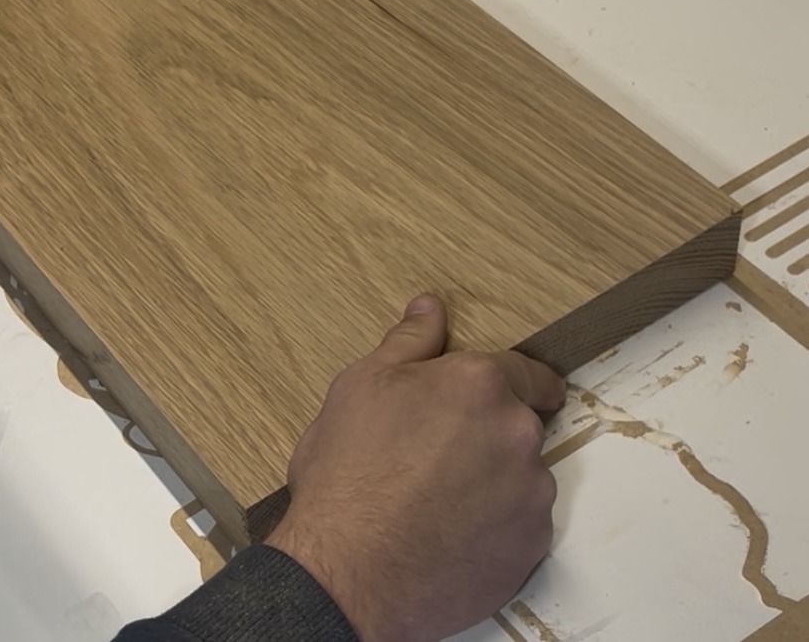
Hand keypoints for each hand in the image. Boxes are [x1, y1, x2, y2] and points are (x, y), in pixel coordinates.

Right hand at [266, 294, 564, 641]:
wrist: (347, 571)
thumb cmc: (347, 473)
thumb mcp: (359, 387)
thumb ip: (408, 343)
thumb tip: (430, 306)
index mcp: (480, 384)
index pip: (528, 372)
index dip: (508, 384)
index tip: (485, 402)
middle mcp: (517, 433)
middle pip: (520, 424)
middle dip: (487, 434)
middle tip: (434, 456)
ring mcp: (530, 494)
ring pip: (521, 477)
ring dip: (493, 482)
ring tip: (436, 502)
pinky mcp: (530, 548)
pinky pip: (520, 526)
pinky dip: (493, 527)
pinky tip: (447, 534)